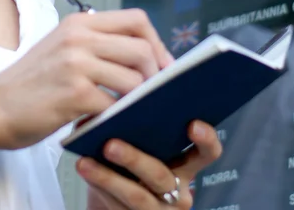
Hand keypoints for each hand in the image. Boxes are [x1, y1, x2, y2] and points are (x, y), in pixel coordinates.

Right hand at [0, 9, 173, 153]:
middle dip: (155, 73)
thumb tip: (145, 55)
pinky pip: (115, 104)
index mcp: (81, 22)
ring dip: (139, 98)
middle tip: (152, 91)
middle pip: (142, 48)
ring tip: (130, 107)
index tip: (161, 63)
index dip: (156, 42)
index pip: (136, 19)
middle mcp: (80, 37)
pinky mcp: (74, 94)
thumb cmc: (33, 81)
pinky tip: (108, 120)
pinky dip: (118, 115)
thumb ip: (99, 44)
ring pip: (134, 77)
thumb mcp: (64, 46)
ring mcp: (76, 64)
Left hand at [79, 121, 222, 209]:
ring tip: (86, 161)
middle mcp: (179, 190)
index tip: (192, 123)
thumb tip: (119, 94)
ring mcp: (159, 209)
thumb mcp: (147, 142)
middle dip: (134, 159)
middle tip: (111, 143)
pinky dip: (98, 186)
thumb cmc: (137, 159)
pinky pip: (116, 206)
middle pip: (161, 175)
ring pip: (136, 196)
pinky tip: (85, 170)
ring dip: (108, 177)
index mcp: (187, 164)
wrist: (120, 198)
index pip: (208, 153)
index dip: (206, 139)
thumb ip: (141, 119)